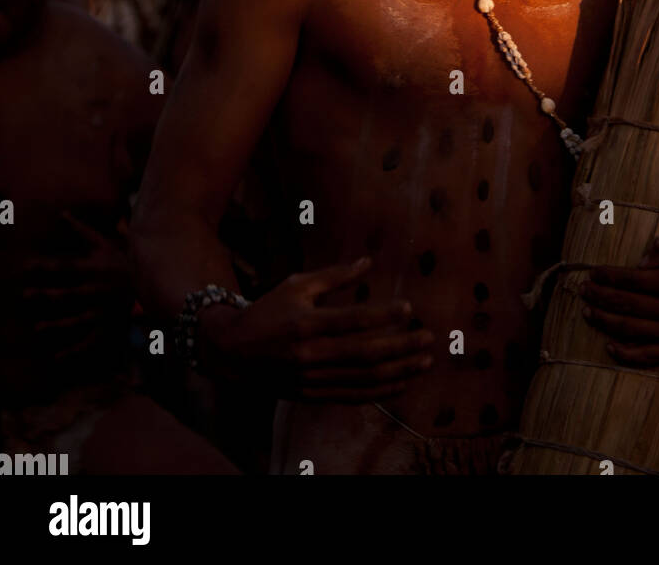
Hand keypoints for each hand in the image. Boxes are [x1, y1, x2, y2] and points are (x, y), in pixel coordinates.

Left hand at [21, 212, 132, 363]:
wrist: (155, 280)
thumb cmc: (124, 259)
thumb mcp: (105, 242)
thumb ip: (81, 230)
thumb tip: (61, 213)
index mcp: (95, 268)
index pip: (65, 267)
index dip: (45, 266)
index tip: (26, 266)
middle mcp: (97, 289)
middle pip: (67, 293)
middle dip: (45, 294)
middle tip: (25, 294)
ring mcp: (103, 308)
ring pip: (77, 319)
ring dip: (56, 324)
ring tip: (37, 328)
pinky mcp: (110, 325)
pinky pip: (91, 341)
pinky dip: (75, 352)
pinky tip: (58, 357)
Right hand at [200, 257, 434, 401]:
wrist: (231, 353)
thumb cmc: (267, 311)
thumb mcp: (296, 285)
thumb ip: (334, 275)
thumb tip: (368, 261)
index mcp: (306, 323)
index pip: (352, 320)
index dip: (384, 315)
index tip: (409, 307)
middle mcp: (309, 355)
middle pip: (364, 354)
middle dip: (401, 347)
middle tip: (428, 338)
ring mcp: (311, 379)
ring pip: (363, 379)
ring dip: (399, 372)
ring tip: (424, 361)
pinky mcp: (311, 396)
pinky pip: (352, 397)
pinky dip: (380, 392)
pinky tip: (402, 383)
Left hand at [580, 236, 658, 365]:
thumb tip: (640, 260)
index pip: (634, 280)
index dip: (609, 277)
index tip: (591, 273)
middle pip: (630, 306)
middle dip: (602, 298)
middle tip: (581, 291)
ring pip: (636, 332)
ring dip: (608, 323)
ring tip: (588, 314)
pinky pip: (654, 356)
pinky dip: (630, 354)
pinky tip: (611, 347)